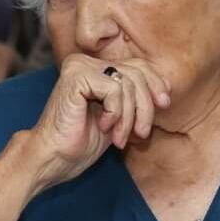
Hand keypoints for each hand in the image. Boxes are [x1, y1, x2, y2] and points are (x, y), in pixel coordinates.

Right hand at [28, 54, 169, 188]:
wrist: (54, 158)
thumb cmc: (82, 142)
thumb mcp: (119, 116)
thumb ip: (134, 97)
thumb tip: (166, 84)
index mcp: (95, 68)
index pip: (138, 65)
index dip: (156, 83)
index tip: (164, 104)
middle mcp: (86, 62)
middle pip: (137, 73)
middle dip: (145, 107)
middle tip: (141, 133)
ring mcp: (79, 66)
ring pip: (128, 84)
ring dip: (129, 117)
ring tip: (118, 137)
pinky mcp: (75, 76)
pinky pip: (114, 90)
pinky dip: (115, 113)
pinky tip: (102, 126)